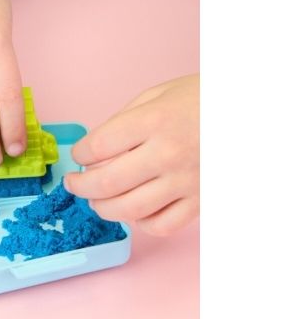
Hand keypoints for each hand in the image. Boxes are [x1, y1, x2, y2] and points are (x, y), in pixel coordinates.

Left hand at [64, 74, 198, 235]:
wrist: (246, 112)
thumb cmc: (200, 98)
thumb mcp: (156, 95)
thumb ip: (123, 121)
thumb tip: (95, 148)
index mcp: (153, 122)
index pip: (98, 147)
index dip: (80, 154)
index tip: (79, 155)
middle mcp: (167, 154)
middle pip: (107, 183)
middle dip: (80, 187)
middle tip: (73, 184)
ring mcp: (185, 182)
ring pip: (130, 210)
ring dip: (103, 208)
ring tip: (96, 200)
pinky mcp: (200, 201)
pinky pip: (162, 225)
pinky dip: (140, 223)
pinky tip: (133, 211)